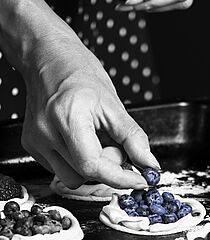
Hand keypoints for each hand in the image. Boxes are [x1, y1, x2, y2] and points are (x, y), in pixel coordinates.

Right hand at [21, 27, 158, 188]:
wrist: (49, 60)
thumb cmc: (80, 74)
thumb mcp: (114, 104)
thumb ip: (133, 138)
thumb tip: (149, 164)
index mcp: (68, 117)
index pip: (93, 165)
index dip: (121, 178)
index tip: (140, 180)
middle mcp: (46, 132)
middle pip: (84, 175)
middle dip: (109, 168)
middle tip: (116, 147)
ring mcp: (36, 141)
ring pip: (71, 178)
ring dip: (91, 168)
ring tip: (96, 142)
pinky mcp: (31, 146)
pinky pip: (59, 169)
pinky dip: (77, 163)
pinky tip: (81, 142)